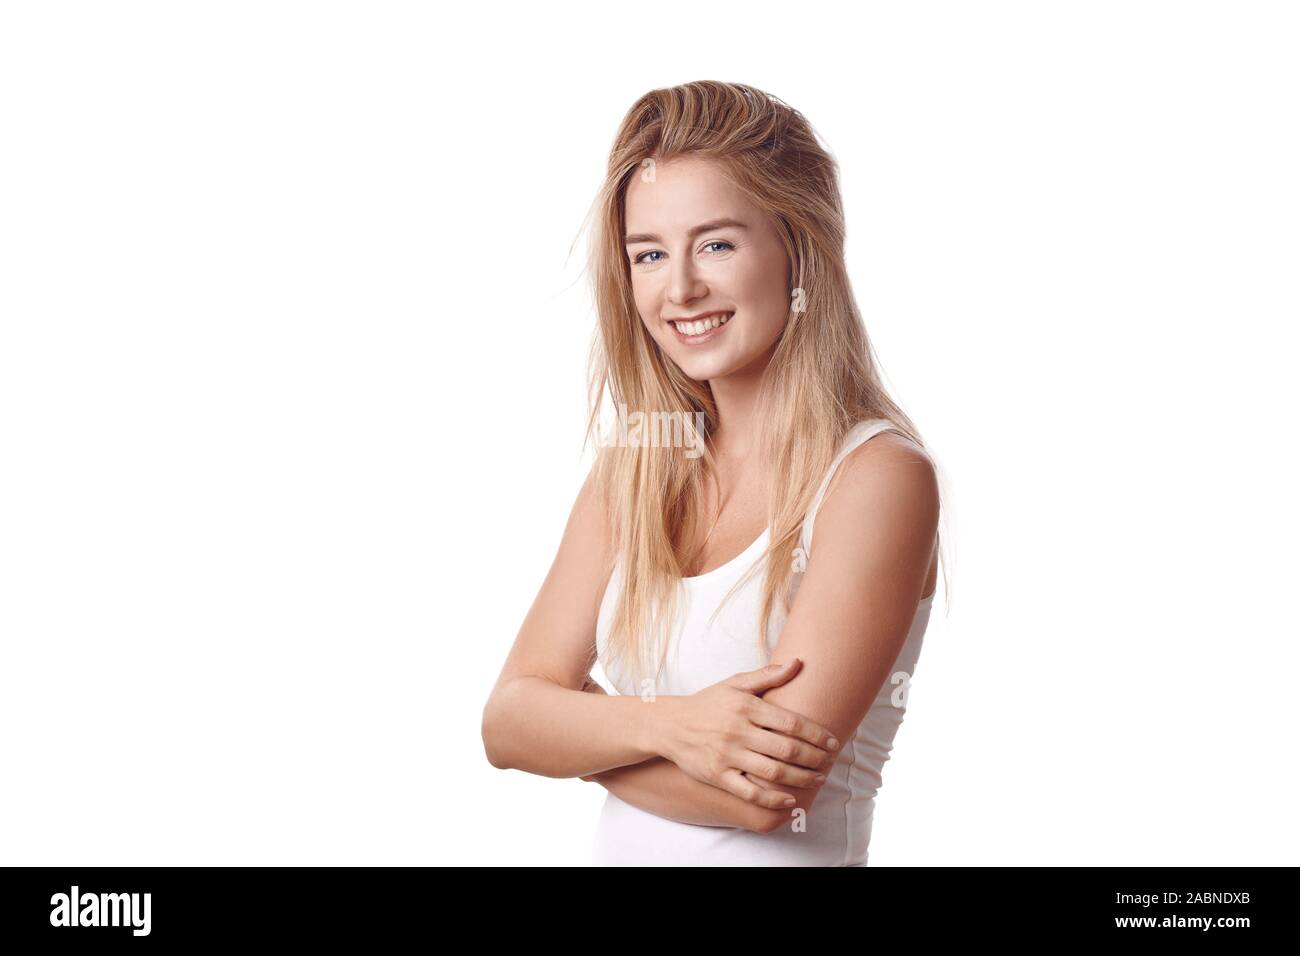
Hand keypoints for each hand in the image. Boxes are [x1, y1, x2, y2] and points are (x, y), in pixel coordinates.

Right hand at [654, 659, 838, 808]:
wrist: (669, 725)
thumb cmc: (707, 703)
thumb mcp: (734, 684)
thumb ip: (767, 676)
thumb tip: (798, 663)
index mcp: (745, 707)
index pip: (790, 722)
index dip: (815, 734)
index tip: (832, 742)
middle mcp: (738, 731)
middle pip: (786, 749)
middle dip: (814, 758)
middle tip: (830, 762)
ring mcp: (727, 755)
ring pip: (773, 772)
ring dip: (801, 778)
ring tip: (818, 779)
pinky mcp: (718, 776)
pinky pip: (750, 793)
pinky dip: (772, 798)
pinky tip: (790, 799)